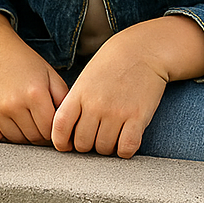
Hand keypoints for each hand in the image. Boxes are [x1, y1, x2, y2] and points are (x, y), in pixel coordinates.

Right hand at [0, 9, 68, 143]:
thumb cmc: (25, 64)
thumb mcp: (51, 76)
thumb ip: (64, 100)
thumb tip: (69, 126)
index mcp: (35, 94)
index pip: (50, 130)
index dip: (54, 131)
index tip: (52, 126)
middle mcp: (14, 103)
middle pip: (33, 138)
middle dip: (40, 134)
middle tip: (39, 124)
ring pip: (15, 141)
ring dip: (22, 136)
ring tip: (25, 122)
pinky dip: (2, 136)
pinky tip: (8, 124)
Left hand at [52, 16, 203, 157]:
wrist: (143, 51)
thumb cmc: (112, 65)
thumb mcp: (85, 80)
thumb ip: (74, 103)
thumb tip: (66, 132)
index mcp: (78, 95)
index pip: (60, 128)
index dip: (61, 142)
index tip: (67, 145)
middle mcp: (95, 105)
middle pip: (83, 144)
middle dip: (87, 146)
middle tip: (94, 139)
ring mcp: (116, 112)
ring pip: (104, 149)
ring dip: (107, 148)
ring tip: (111, 138)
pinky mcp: (138, 117)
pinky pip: (126, 147)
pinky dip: (125, 151)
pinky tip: (126, 142)